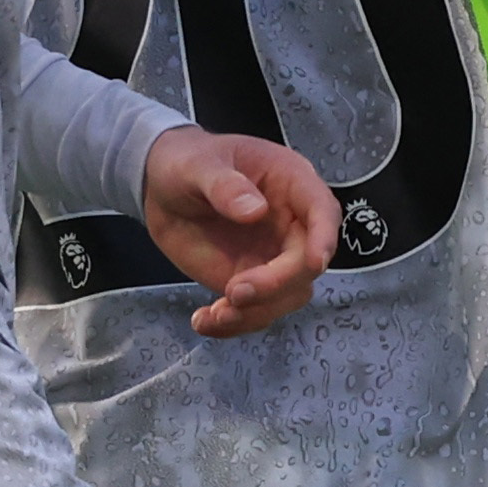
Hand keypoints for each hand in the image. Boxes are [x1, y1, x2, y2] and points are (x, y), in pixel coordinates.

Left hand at [141, 126, 338, 337]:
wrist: (163, 188)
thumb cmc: (187, 162)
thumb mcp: (198, 166)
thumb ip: (224, 185)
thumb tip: (255, 212)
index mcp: (290, 183)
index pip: (322, 210)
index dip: (324, 237)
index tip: (314, 262)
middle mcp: (291, 223)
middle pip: (306, 262)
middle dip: (277, 284)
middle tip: (234, 292)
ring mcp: (272, 256)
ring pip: (287, 295)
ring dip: (256, 311)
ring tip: (213, 315)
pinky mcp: (251, 280)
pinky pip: (257, 309)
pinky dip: (235, 323)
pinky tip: (204, 320)